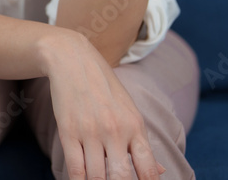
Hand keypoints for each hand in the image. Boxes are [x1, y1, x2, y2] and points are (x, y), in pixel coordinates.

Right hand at [42, 30, 165, 178]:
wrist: (72, 59)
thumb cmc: (104, 86)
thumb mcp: (129, 110)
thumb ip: (141, 143)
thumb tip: (159, 171)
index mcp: (135, 126)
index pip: (147, 169)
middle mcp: (115, 131)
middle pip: (121, 177)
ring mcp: (90, 132)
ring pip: (96, 177)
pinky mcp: (68, 132)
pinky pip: (75, 169)